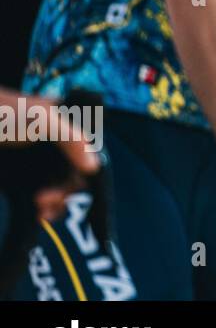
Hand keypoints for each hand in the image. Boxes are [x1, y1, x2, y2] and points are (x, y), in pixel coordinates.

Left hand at [0, 90, 100, 221]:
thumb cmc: (2, 114)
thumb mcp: (43, 120)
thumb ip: (72, 140)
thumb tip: (93, 168)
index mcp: (63, 121)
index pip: (86, 149)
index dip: (83, 169)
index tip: (70, 185)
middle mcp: (51, 142)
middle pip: (71, 171)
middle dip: (65, 189)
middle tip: (45, 201)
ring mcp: (31, 160)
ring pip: (54, 185)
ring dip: (54, 201)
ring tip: (41, 210)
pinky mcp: (13, 177)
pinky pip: (34, 193)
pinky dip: (39, 206)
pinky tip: (37, 213)